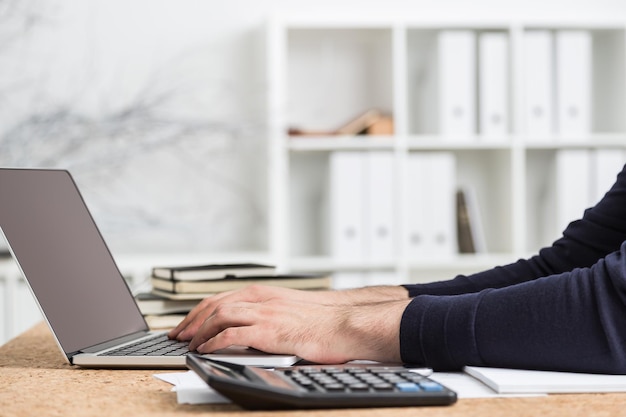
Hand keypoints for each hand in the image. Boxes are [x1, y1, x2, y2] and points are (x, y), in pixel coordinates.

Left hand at [169, 285, 330, 340]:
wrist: (343, 323)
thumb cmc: (321, 320)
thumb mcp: (289, 309)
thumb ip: (268, 312)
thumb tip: (250, 325)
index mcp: (264, 293)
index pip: (221, 298)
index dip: (199, 311)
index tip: (187, 323)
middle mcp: (261, 299)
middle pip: (214, 304)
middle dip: (191, 320)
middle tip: (178, 335)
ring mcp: (264, 313)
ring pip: (219, 316)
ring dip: (199, 331)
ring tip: (189, 344)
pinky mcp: (269, 331)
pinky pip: (231, 334)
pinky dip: (213, 342)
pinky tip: (206, 350)